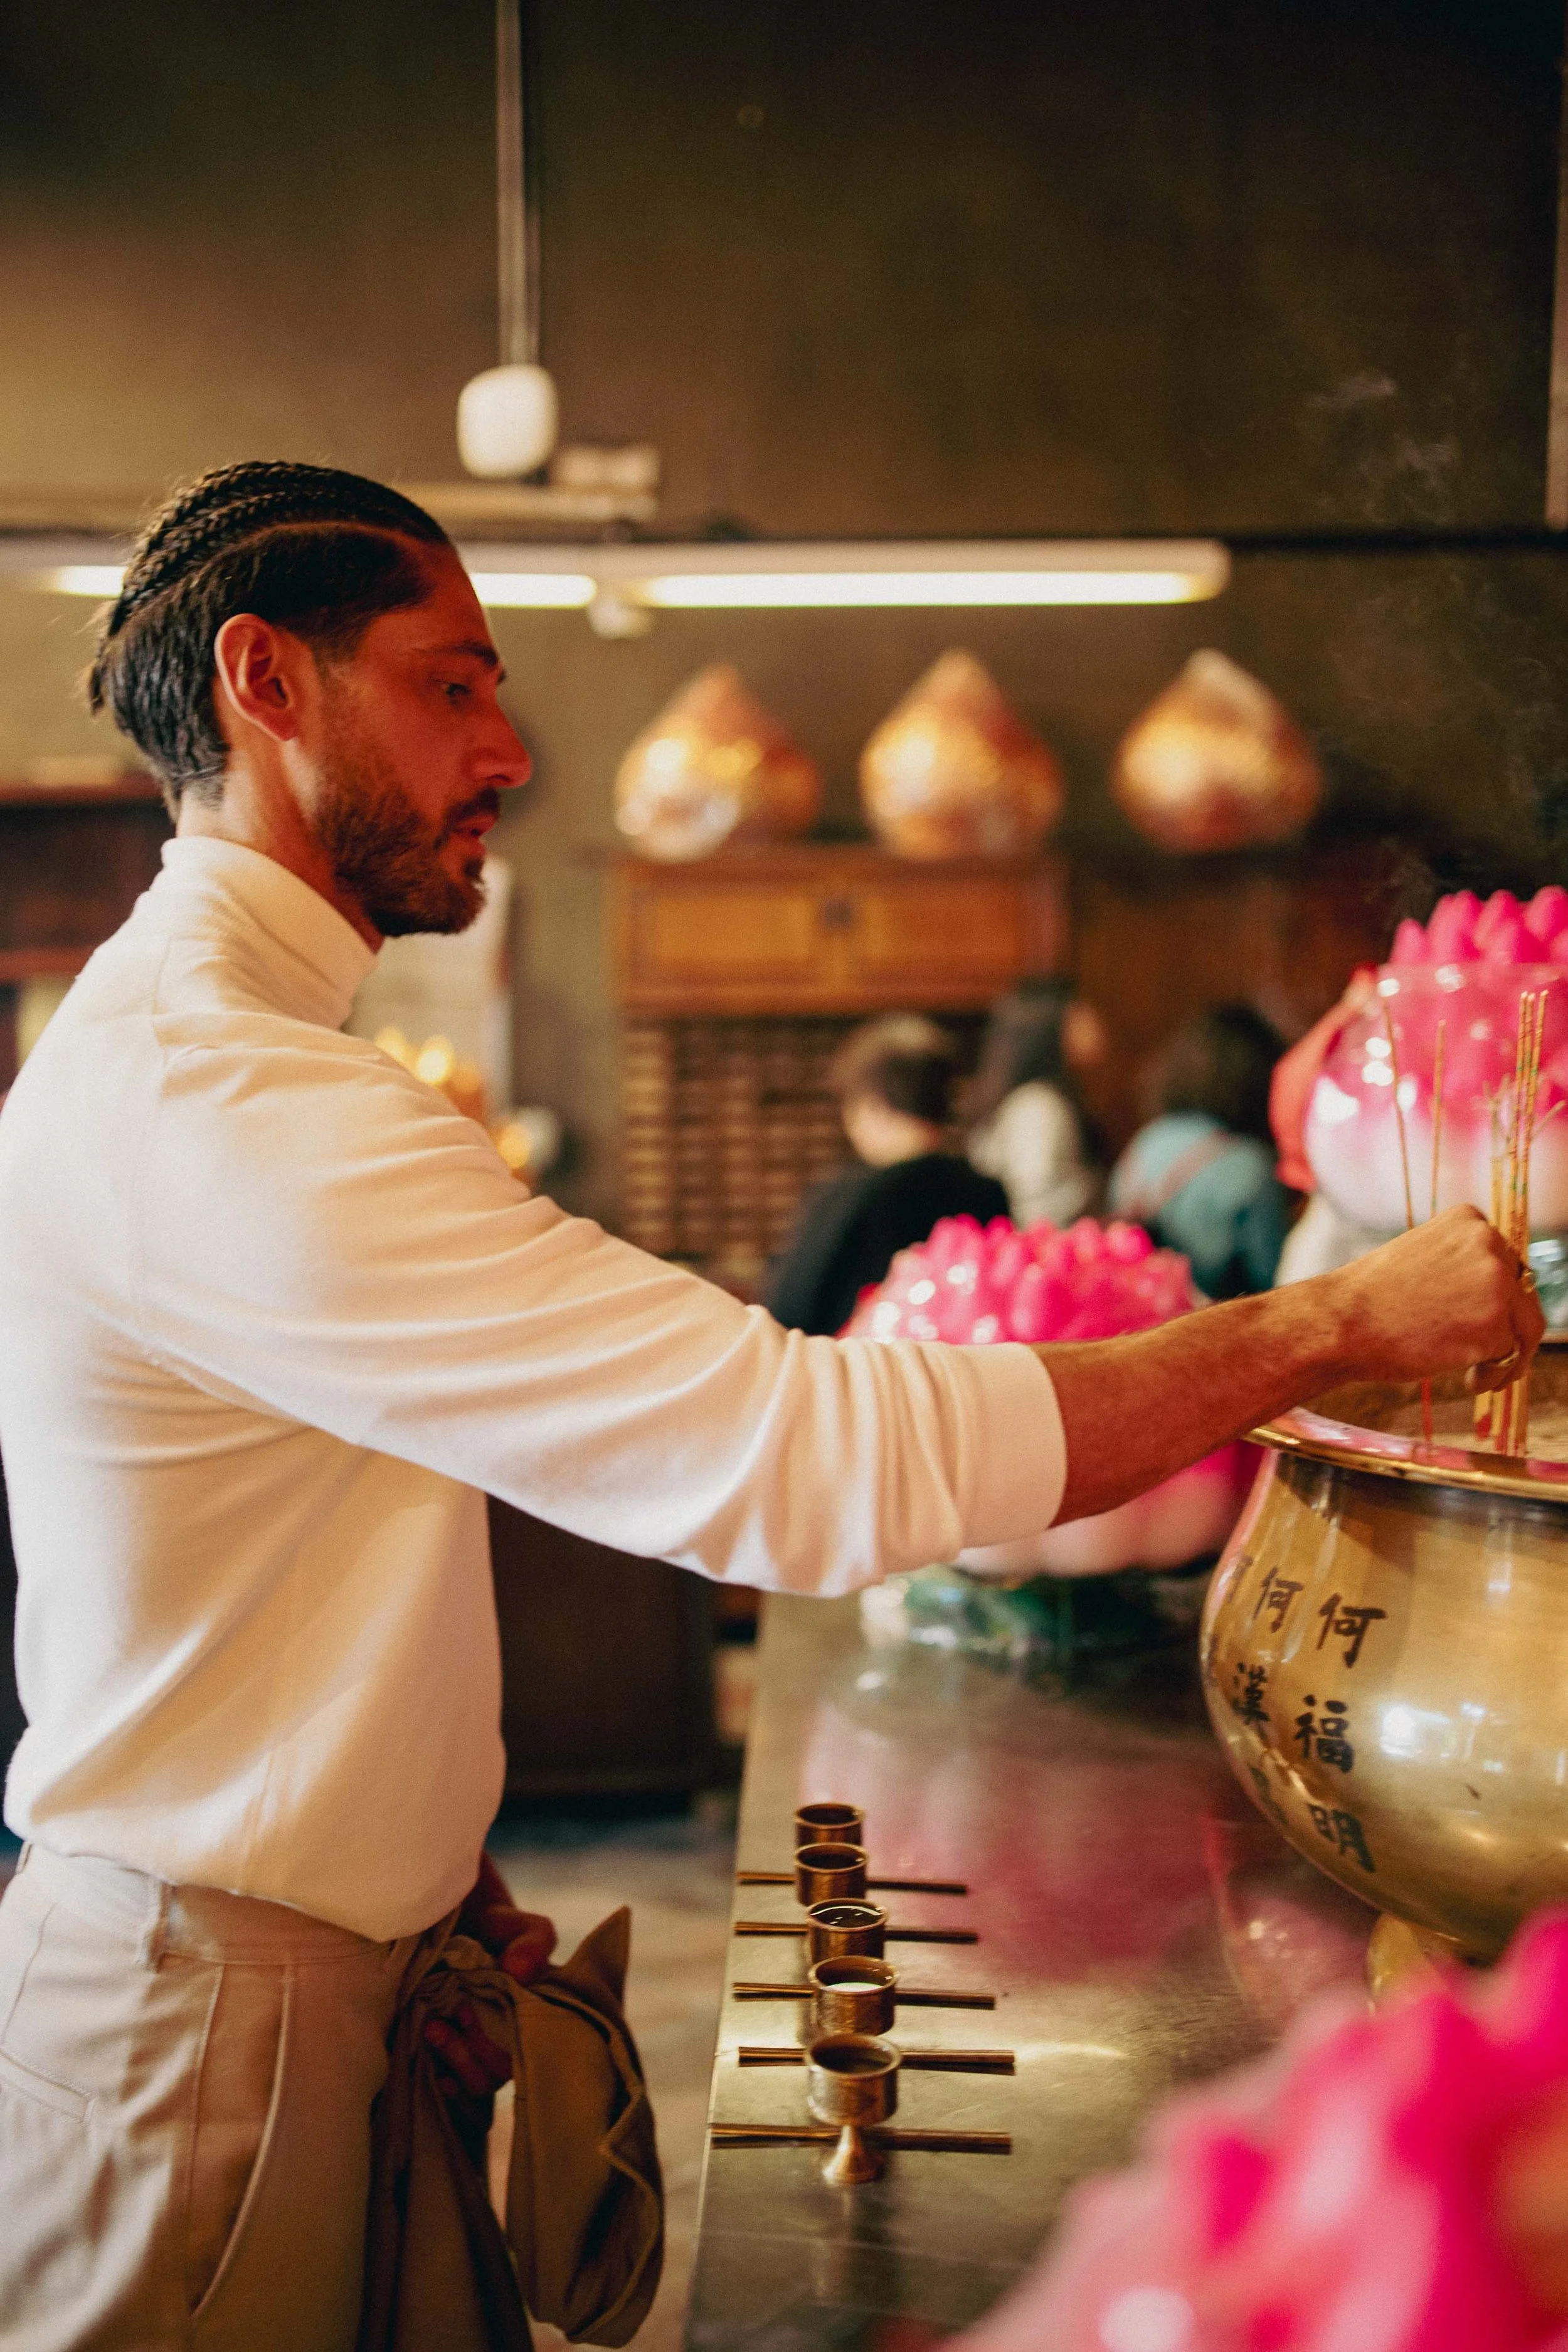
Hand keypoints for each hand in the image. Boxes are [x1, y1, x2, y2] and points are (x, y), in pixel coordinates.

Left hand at [425, 1854, 557, 2124]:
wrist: (458, 1924)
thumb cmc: (496, 1927)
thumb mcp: (520, 1925)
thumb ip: (534, 1940)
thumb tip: (518, 1972)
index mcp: (536, 2016)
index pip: (529, 2052)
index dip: (497, 2042)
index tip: (465, 2010)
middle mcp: (512, 2039)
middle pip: (499, 2072)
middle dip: (470, 2050)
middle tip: (444, 2019)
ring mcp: (484, 2050)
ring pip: (479, 2082)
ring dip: (454, 2060)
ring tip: (431, 2029)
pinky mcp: (458, 2057)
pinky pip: (458, 2088)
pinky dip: (447, 2083)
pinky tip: (434, 2072)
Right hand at [1322, 1205, 1543, 1392]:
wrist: (1340, 1322)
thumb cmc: (1369, 1300)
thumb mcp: (1420, 1262)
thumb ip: (1459, 1270)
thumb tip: (1493, 1304)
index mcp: (1468, 1219)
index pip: (1504, 1263)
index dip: (1496, 1299)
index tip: (1475, 1321)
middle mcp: (1489, 1241)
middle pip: (1522, 1293)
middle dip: (1507, 1328)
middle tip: (1484, 1357)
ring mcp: (1496, 1280)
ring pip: (1527, 1326)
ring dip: (1509, 1355)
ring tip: (1477, 1375)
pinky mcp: (1496, 1321)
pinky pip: (1514, 1356)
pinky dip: (1496, 1374)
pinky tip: (1468, 1380)